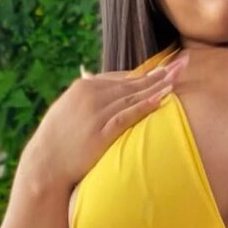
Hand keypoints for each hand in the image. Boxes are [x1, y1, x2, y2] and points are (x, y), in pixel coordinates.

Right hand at [30, 52, 188, 186]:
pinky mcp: (100, 132)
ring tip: (178, 79)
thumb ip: (83, 94)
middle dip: (159, 73)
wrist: (45, 163)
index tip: (166, 67)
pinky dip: (145, 106)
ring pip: (133, 96)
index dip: (146, 73)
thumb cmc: (57, 139)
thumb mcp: (67, 108)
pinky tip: (162, 99)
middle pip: (132, 83)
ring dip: (158, 87)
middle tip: (183, 64)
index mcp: (84, 87)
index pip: (121, 78)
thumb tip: (89, 76)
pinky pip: (127, 116)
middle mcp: (91, 95)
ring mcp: (96, 113)